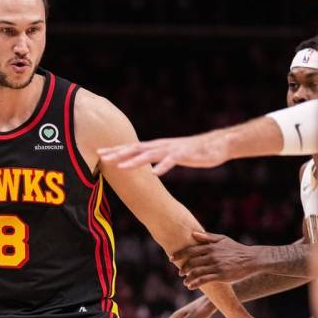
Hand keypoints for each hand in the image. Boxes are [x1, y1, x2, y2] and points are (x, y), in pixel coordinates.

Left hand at [97, 132, 228, 175]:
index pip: (132, 147)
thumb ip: (158, 156)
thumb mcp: (171, 154)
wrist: (217, 144)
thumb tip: (145, 163)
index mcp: (157, 146)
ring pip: (150, 154)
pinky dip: (163, 167)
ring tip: (121, 166)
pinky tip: (154, 173)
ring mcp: (172, 150)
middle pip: (136, 149)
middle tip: (102, 156)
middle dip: (118, 153)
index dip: (116, 149)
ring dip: (134, 161)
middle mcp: (161, 146)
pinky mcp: (185, 155)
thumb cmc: (193, 151)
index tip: (100, 152)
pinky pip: (172, 161)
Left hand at [171, 232, 258, 288]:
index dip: (179, 254)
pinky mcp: (221, 275)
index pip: (190, 250)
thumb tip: (193, 233)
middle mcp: (212, 255)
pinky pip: (204, 280)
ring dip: (188, 278)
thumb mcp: (222, 239)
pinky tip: (190, 286)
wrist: (251, 259)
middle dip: (183, 268)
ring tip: (185, 281)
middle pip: (191, 262)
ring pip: (196, 272)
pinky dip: (195, 283)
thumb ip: (207, 237)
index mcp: (210, 246)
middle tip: (180, 272)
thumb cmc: (236, 248)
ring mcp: (216, 266)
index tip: (171, 258)